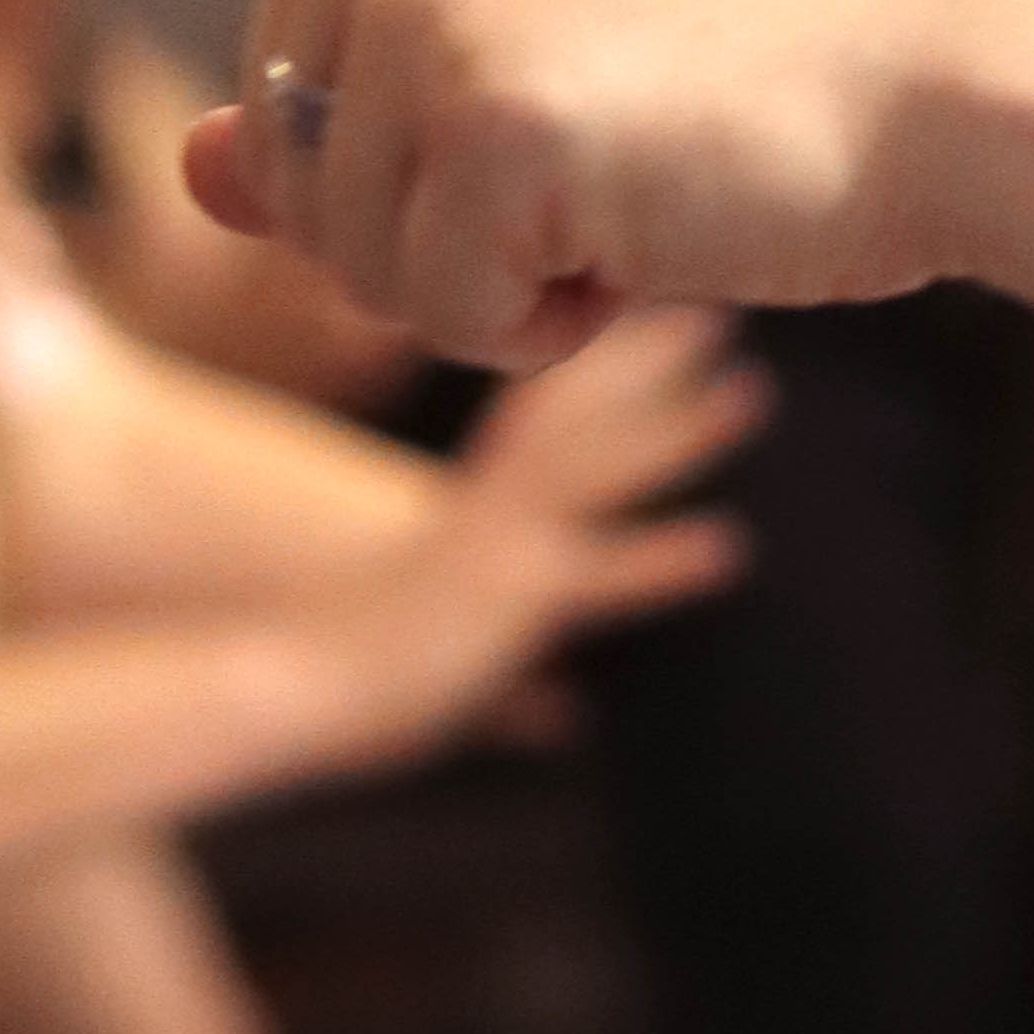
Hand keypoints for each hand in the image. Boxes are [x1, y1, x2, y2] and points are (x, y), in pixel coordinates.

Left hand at [189, 0, 951, 364]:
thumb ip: (346, 108)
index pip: (280, 102)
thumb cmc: (752, 60)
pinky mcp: (485, 121)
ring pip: (350, 266)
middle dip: (446, 228)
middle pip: (295, 188)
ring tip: (640, 175)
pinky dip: (544, 325)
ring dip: (498, 281)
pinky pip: (438, 318)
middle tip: (621, 140)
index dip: (423, 160)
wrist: (952, 66)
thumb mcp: (521, 53)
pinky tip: (655, 227)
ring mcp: (424, 5)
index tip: (579, 81)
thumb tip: (186, 174)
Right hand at [308, 306, 761, 773]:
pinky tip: (726, 549)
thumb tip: (564, 715)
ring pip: (596, 472)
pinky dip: (657, 561)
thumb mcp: (445, 674)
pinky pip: (590, 572)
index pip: (542, 425)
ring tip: (752, 394)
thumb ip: (514, 690)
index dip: (602, 375)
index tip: (660, 326)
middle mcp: (485, 520)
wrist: (282, 698)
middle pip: (578, 420)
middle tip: (720, 318)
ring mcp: (491, 553)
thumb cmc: (332, 689)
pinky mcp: (495, 604)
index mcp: (472, 524)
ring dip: (677, 433)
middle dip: (648, 368)